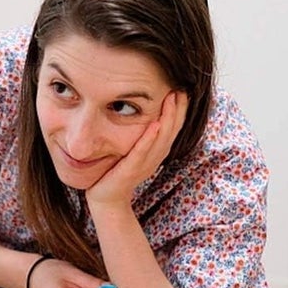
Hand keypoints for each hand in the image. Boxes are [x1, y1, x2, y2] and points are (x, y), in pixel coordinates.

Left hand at [86, 90, 188, 208]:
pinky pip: (142, 152)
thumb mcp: (132, 150)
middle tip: (181, 88)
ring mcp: (144, 166)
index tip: (182, 90)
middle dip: (178, 109)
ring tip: (172, 98)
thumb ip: (140, 134)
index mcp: (156, 153)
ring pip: (161, 140)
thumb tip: (144, 110)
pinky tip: (155, 124)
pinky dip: (149, 138)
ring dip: (168, 118)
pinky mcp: (130, 171)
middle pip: (172, 131)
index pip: (173, 128)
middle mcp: (154, 159)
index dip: (180, 110)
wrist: (105, 198)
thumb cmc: (116, 171)